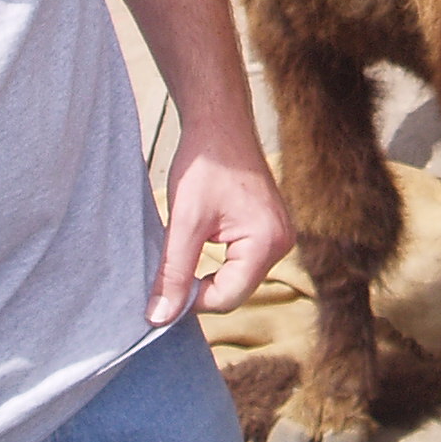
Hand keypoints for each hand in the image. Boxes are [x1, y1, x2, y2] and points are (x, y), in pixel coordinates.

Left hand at [149, 127, 292, 323]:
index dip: (191, 300)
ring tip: (186, 246)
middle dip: (201, 286)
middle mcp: (281, 243)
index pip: (227, 298)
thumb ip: (173, 273)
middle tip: (170, 266)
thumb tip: (159, 319)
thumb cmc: (205, 164)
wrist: (219, 122)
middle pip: (235, 291)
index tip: (163, 285)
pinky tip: (200, 240)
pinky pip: (242, 261)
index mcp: (267, 243)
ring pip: (237, 278)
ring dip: (208, 273)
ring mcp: (278, 236)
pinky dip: (217, 260)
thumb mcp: (184, 222)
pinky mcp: (268, 229)